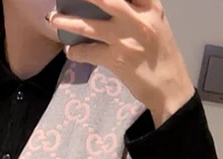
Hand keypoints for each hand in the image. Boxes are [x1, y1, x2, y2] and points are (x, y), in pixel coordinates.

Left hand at [48, 0, 194, 126]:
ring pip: (89, 25)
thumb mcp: (156, 25)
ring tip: (53, 19)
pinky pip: (88, 52)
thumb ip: (137, 12)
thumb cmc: (162, 56)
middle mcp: (138, 19)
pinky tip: (70, 51)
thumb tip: (112, 6)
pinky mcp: (115, 60)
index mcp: (151, 7)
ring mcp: (125, 39)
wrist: (169, 87)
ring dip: (67, 21)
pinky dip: (75, 51)